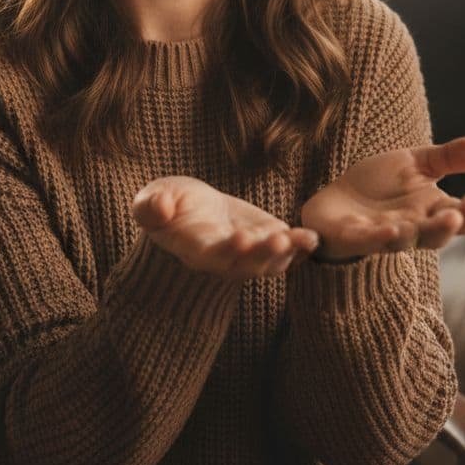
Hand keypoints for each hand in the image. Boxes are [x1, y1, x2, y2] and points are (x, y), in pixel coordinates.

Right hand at [133, 176, 319, 278]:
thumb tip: (160, 206)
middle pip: (244, 264)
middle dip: (262, 253)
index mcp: (194, 249)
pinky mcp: (264, 241)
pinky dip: (300, 248)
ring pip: (267, 262)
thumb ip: (151, 206)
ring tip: (302, 238)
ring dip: (286, 253)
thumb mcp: (151, 200)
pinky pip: (285, 252)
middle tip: (278, 239)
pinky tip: (313, 238)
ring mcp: (246, 253)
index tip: (239, 238)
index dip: (226, 250)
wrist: (188, 210)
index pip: (210, 255)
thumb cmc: (167, 205)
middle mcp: (223, 259)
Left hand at [300, 136, 464, 260]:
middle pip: (433, 234)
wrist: (337, 199)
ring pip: (400, 241)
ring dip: (407, 235)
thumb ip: (450, 157)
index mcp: (430, 211)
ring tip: (410, 226)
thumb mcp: (417, 163)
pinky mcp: (353, 238)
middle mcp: (411, 228)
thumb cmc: (381, 184)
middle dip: (443, 227)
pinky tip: (384, 230)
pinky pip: (365, 241)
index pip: (458, 216)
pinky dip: (374, 238)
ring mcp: (382, 236)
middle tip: (455, 216)